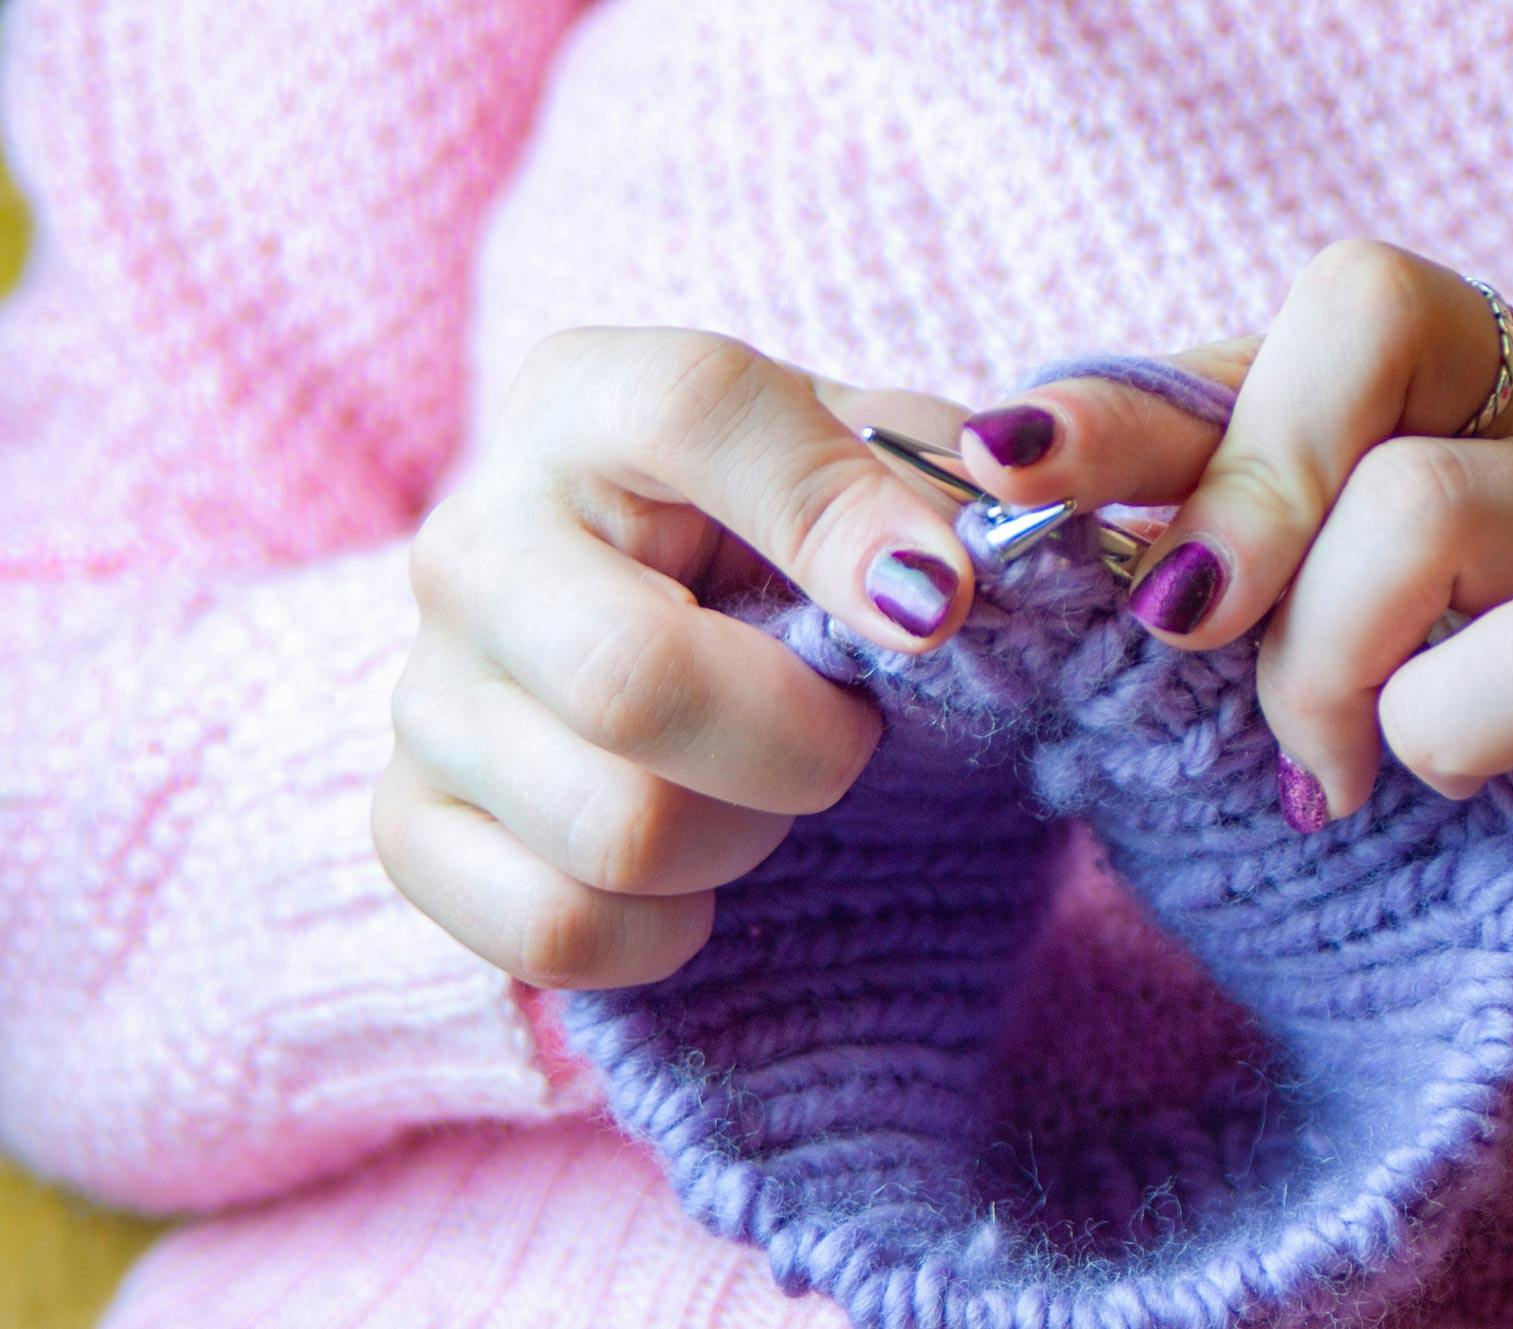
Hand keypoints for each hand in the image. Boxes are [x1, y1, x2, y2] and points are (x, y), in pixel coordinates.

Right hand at [372, 328, 975, 988]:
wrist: (684, 634)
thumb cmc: (800, 545)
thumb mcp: (878, 471)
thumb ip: (937, 483)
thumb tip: (956, 573)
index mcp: (587, 401)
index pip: (694, 415)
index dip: (836, 517)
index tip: (941, 605)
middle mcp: (475, 537)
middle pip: (633, 678)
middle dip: (803, 739)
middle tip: (854, 730)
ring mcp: (426, 691)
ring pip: (616, 828)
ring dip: (748, 839)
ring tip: (765, 793)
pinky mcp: (408, 824)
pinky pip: (553, 929)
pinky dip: (666, 931)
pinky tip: (697, 877)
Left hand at [956, 240, 1512, 1067]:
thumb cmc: (1398, 759)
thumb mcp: (1265, 633)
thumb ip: (1181, 541)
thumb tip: (1000, 476)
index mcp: (1460, 380)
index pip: (1298, 315)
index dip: (1138, 389)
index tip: (1002, 459)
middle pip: (1373, 324)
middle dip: (1235, 492)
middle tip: (1185, 630)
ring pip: (1423, 505)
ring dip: (1316, 660)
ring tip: (1322, 763)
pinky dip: (1436, 735)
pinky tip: (1435, 782)